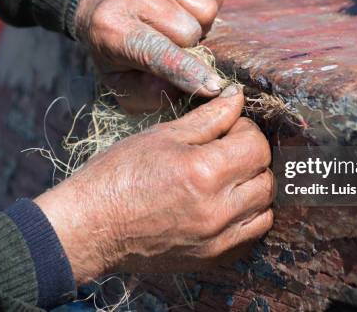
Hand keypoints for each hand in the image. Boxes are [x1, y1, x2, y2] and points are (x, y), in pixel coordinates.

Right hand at [34, 85, 273, 283]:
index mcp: (204, 171)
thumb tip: (237, 98)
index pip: (257, 147)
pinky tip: (226, 206)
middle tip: (229, 152)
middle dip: (253, 159)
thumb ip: (208, 118)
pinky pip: (251, 236)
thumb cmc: (118, 175)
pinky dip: (248, 218)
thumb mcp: (162, 136)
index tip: (230, 130)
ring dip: (254, 189)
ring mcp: (216, 239)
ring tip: (229, 179)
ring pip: (265, 210)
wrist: (89, 226)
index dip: (247, 131)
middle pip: (266, 179)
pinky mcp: (211, 258)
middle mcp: (217, 209)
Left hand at [75, 0, 227, 113]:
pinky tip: (185, 2)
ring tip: (176, 21)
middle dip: (190, 45)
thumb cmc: (119, 50)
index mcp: (112, 31)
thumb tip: (187, 87)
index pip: (157, 53)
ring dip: (199, 21)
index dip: (187, 71)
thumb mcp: (122, 83)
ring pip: (206, 9)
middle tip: (172, 42)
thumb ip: (149, 95)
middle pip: (189, 32)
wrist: (106, 1)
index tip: (211, 86)